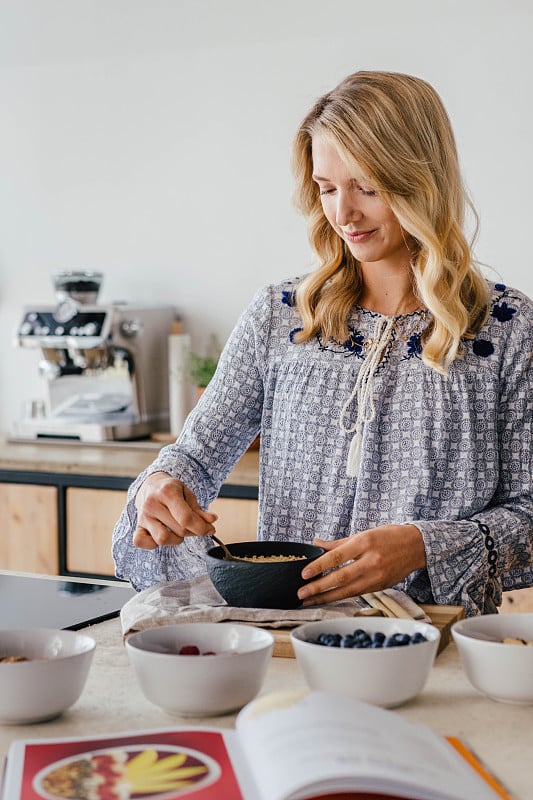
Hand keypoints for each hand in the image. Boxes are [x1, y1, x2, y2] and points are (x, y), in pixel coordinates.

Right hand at [132, 471, 217, 549]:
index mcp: (167, 492)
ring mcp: (143, 516)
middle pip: (178, 530)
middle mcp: (152, 504)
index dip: (201, 528)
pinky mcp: (137, 526)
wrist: (150, 486)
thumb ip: (199, 510)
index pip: (186, 518)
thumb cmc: (172, 491)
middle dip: (192, 532)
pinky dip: (152, 544)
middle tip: (194, 526)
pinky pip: (141, 542)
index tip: (209, 529)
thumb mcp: (188, 494)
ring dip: (175, 539)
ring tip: (178, 531)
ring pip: (162, 539)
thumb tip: (212, 521)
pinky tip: (162, 535)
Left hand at [297, 524, 425, 605]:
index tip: (304, 573)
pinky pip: (356, 593)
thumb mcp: (363, 533)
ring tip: (309, 601)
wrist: (417, 546)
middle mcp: (371, 561)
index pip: (337, 556)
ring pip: (347, 590)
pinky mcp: (380, 586)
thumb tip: (316, 543)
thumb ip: (339, 543)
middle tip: (301, 593)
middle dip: (319, 587)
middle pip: (340, 577)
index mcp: (365, 543)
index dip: (319, 565)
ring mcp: (377, 576)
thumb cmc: (389, 536)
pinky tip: (327, 599)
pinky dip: (340, 597)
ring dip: (326, 597)